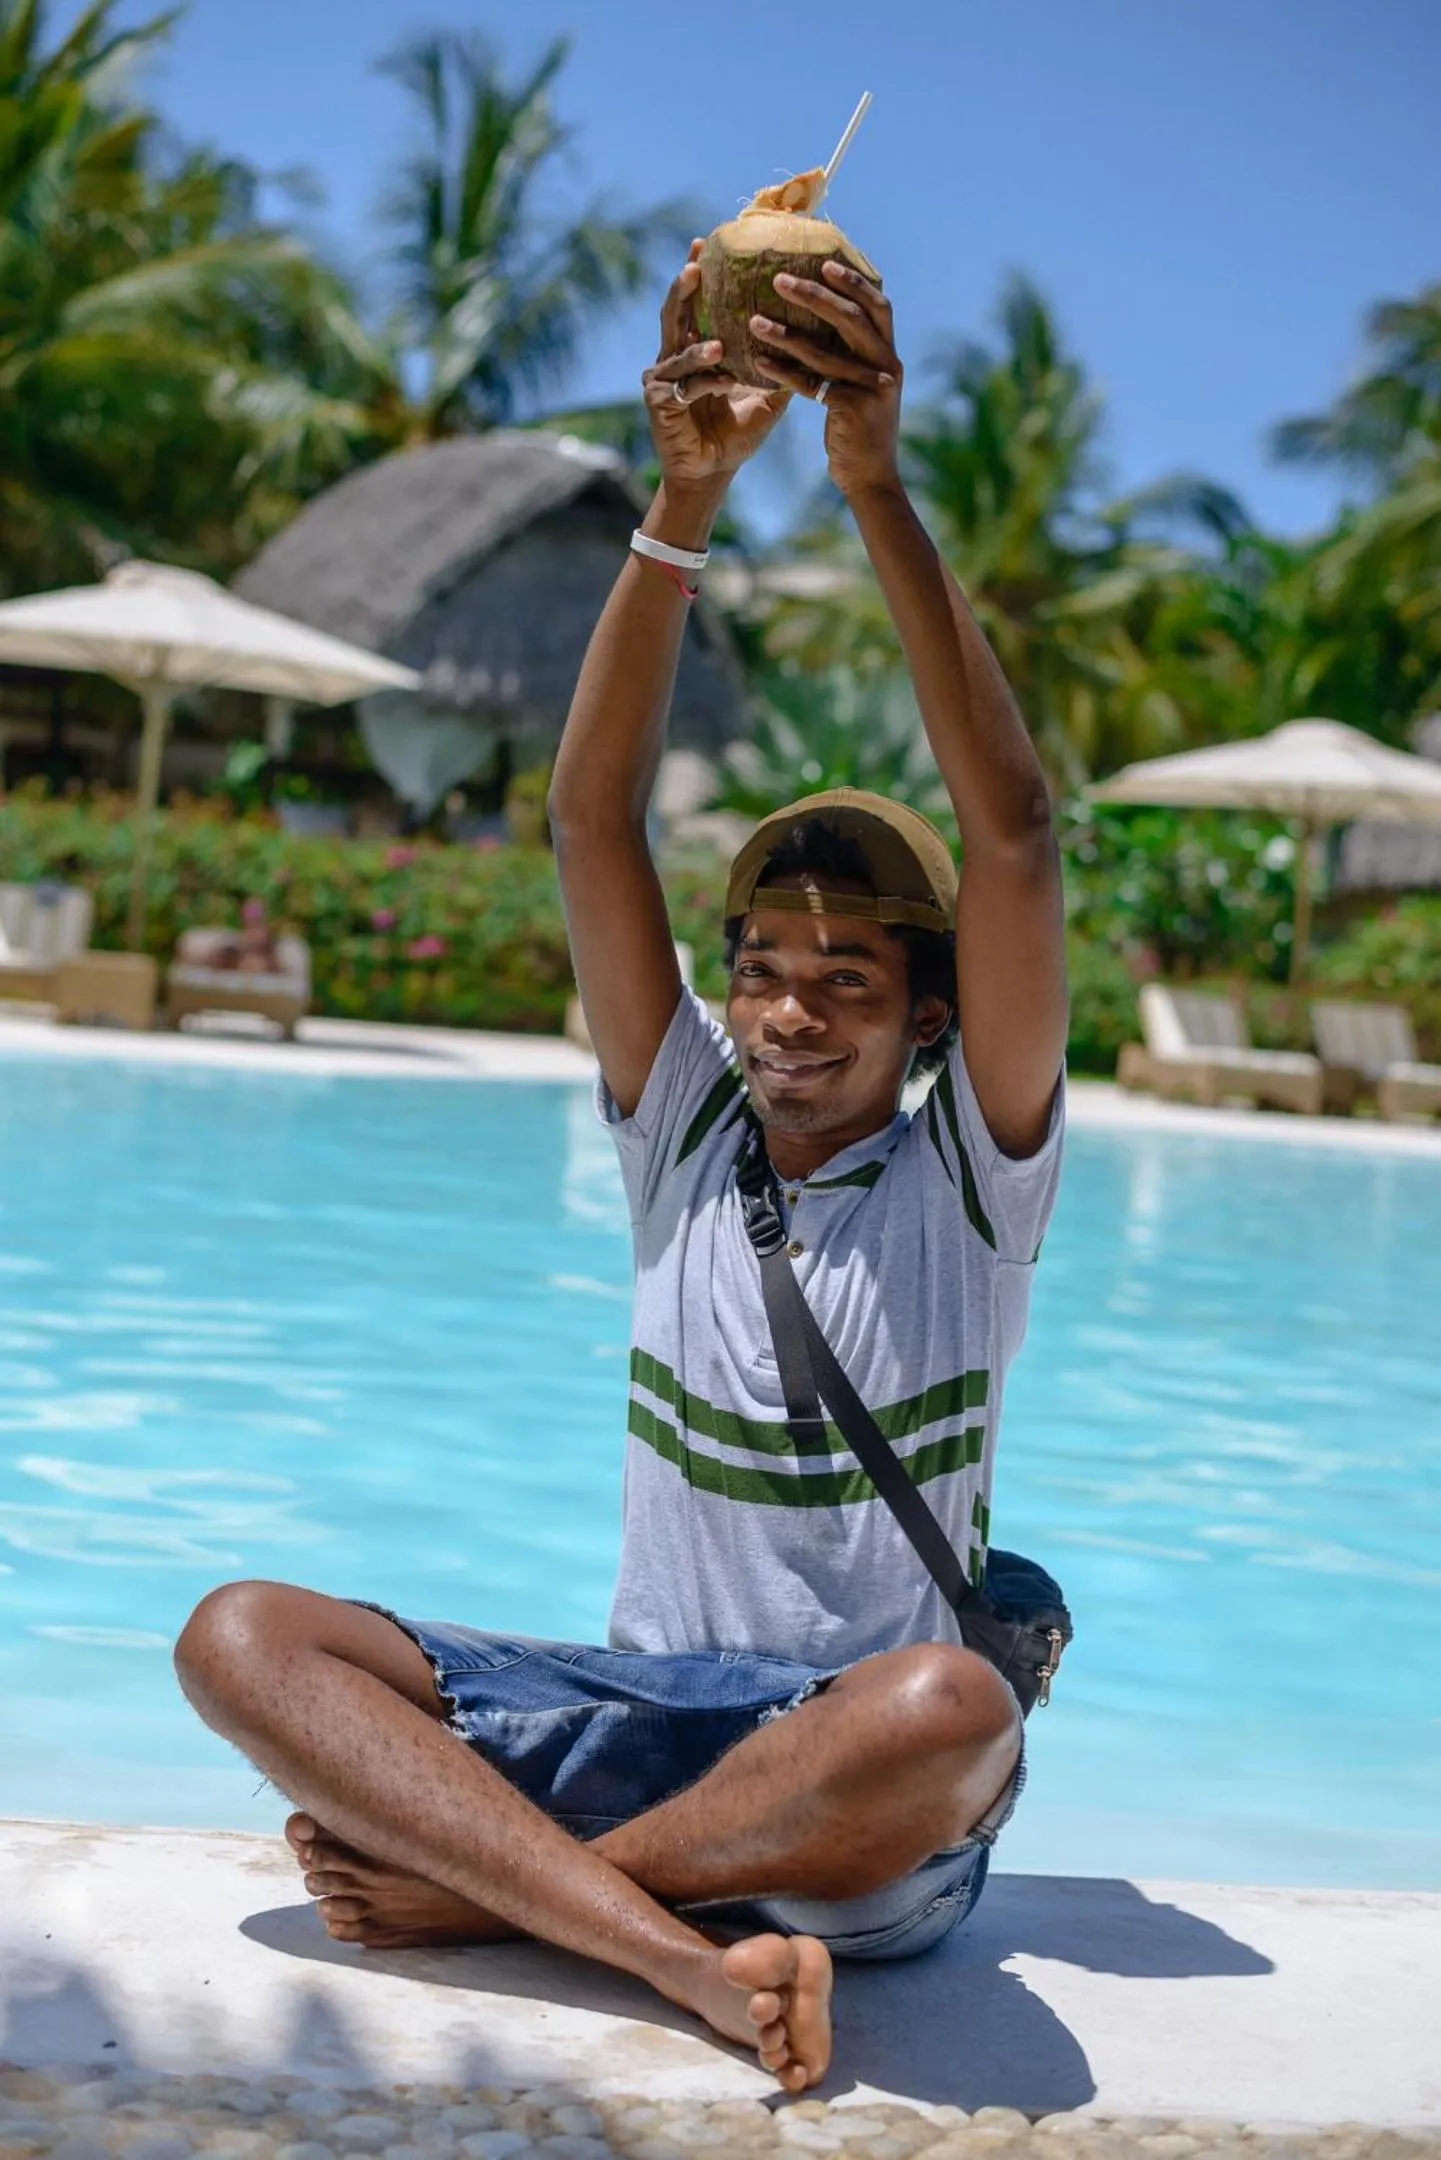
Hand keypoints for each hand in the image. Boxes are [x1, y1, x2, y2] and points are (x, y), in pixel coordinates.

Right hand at [644, 242, 790, 493]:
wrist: (711, 474)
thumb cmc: (734, 433)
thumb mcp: (762, 395)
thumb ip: (779, 365)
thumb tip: (815, 335)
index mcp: (692, 349)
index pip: (694, 305)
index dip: (697, 274)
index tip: (705, 243)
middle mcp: (672, 358)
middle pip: (674, 314)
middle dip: (683, 288)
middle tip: (695, 263)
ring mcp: (661, 380)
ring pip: (677, 348)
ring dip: (698, 338)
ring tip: (715, 329)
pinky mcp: (659, 403)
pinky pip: (686, 385)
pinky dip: (706, 377)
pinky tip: (723, 371)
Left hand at [750, 261, 902, 500]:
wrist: (871, 480)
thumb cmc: (858, 432)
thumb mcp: (860, 389)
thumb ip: (849, 358)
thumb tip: (820, 323)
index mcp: (889, 356)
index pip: (879, 306)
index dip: (855, 282)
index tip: (825, 262)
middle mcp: (886, 367)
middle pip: (851, 318)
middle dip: (814, 295)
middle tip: (779, 279)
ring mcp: (872, 388)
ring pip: (824, 351)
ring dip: (786, 332)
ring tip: (752, 319)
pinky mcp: (853, 409)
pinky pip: (810, 384)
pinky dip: (782, 371)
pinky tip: (757, 361)